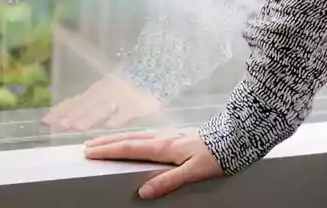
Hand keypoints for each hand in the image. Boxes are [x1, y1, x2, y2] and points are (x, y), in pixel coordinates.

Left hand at [42, 74, 162, 130]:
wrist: (156, 72)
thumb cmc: (127, 86)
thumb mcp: (102, 91)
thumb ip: (82, 103)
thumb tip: (55, 115)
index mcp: (97, 90)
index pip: (76, 101)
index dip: (62, 110)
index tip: (46, 121)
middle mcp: (107, 92)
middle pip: (88, 105)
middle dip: (74, 115)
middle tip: (60, 125)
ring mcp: (122, 97)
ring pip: (105, 107)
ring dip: (91, 116)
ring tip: (77, 127)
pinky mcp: (139, 103)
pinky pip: (129, 110)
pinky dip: (120, 116)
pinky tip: (111, 125)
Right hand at [85, 129, 224, 199]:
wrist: (238, 135)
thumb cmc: (219, 154)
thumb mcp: (194, 172)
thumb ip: (169, 181)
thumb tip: (144, 192)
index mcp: (166, 147)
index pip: (131, 149)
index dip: (109, 151)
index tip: (90, 152)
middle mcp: (166, 138)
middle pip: (131, 140)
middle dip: (108, 143)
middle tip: (88, 146)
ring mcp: (173, 135)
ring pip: (140, 136)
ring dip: (120, 139)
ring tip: (105, 141)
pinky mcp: (180, 136)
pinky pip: (150, 135)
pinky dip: (136, 137)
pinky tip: (137, 140)